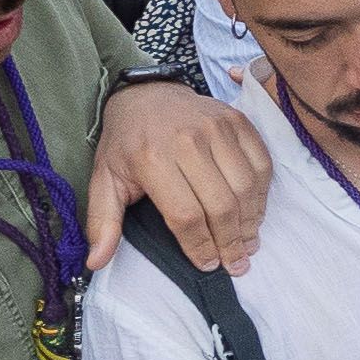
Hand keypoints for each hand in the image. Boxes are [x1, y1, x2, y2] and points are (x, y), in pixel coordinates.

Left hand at [85, 81, 271, 274]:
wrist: (146, 94)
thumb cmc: (126, 144)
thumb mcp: (104, 180)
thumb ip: (103, 222)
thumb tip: (97, 262)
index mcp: (152, 159)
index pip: (185, 215)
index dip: (200, 246)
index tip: (208, 265)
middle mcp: (187, 141)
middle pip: (220, 205)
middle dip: (230, 242)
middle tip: (236, 263)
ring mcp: (216, 128)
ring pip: (245, 187)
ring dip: (250, 222)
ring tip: (248, 243)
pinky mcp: (236, 120)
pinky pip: (261, 163)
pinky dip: (262, 193)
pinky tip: (254, 212)